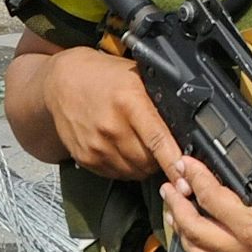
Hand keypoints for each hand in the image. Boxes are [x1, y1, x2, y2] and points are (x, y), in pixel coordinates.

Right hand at [37, 46, 183, 180]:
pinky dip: (126, 168)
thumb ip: (162, 99)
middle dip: (163, 160)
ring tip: (144, 148)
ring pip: (134, 171)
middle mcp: (111, 126)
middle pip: (148, 161)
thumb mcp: (139, 77)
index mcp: (129, 102)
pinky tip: (126, 151)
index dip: (174, 161)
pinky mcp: (85, 157)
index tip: (186, 175)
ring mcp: (96, 145)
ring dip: (145, 166)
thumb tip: (190, 123)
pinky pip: (116, 174)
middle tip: (166, 150)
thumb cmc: (105, 77)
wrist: (62, 82)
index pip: (158, 139)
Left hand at [158, 155, 251, 251]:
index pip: (212, 196)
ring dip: (177, 230)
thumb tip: (243, 166)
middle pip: (194, 225)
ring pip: (195, 251)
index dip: (196, 176)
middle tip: (171, 185)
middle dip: (177, 202)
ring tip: (172, 211)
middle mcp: (242, 247)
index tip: (186, 162)